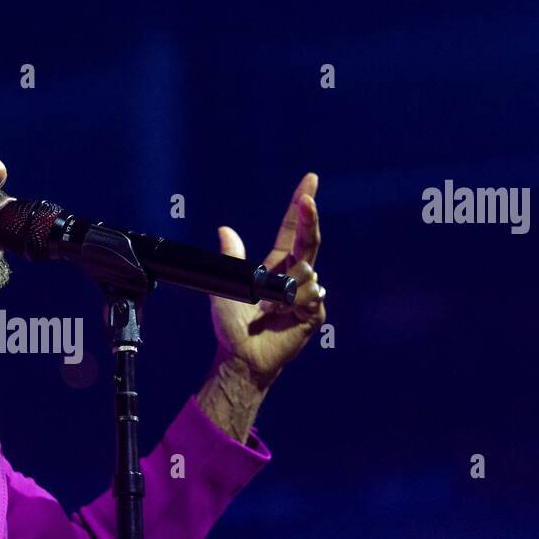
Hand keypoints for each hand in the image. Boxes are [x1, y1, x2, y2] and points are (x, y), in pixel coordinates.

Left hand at [209, 172, 325, 390]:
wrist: (240, 356)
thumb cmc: (232, 326)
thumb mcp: (227, 285)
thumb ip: (230, 257)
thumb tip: (225, 229)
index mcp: (276, 267)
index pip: (292, 232)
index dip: (300, 208)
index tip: (310, 182)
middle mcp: (294, 278)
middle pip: (309, 242)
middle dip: (310, 219)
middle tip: (309, 199)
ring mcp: (306, 296)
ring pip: (309, 272)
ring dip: (290, 283)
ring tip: (270, 306)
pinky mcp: (313, 315)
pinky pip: (311, 297)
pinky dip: (296, 301)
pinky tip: (283, 314)